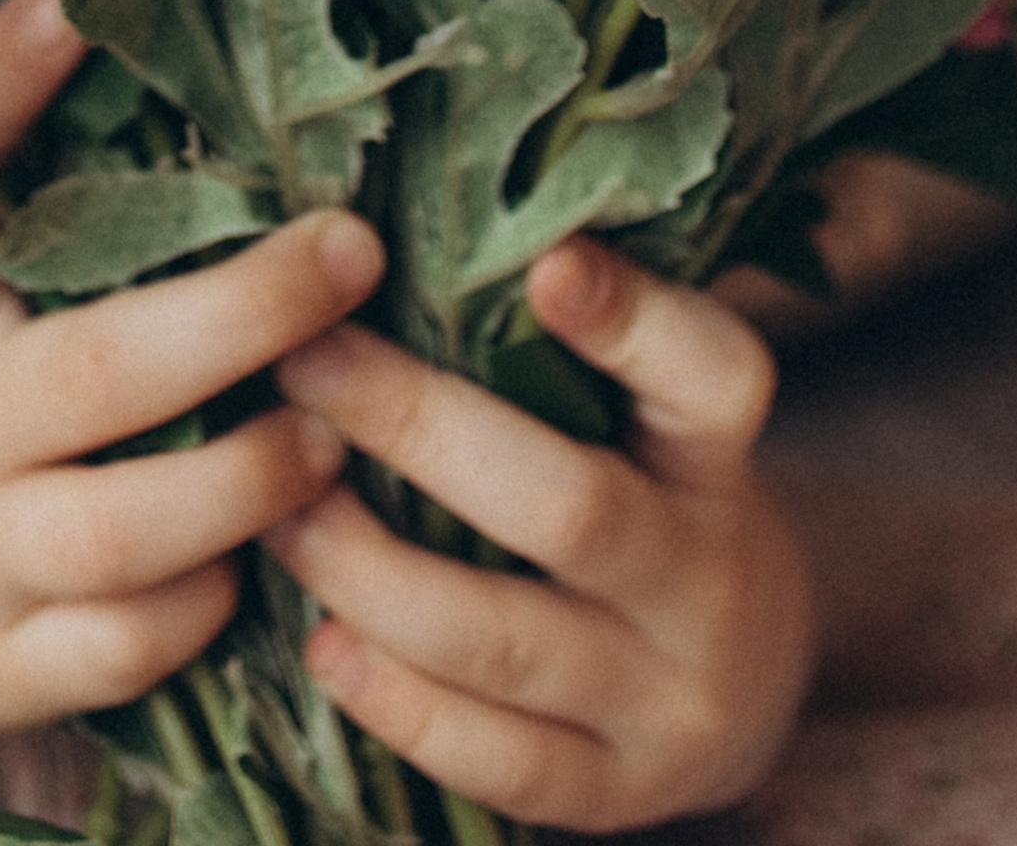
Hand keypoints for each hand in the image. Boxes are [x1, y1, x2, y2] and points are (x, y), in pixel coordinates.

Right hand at [0, 0, 385, 841]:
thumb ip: (5, 187)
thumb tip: (115, 14)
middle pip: (92, 368)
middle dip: (242, 310)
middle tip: (351, 250)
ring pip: (125, 527)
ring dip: (252, 477)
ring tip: (336, 432)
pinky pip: (125, 647)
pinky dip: (202, 606)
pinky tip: (256, 559)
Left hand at [264, 236, 809, 833]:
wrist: (741, 676)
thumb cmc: (643, 486)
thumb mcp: (645, 409)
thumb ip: (554, 339)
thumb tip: (379, 228)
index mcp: (717, 455)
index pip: (712, 376)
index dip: (635, 322)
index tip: (544, 262)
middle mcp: (706, 576)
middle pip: (568, 507)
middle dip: (417, 429)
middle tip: (301, 361)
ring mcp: (666, 699)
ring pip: (506, 641)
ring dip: (371, 570)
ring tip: (275, 504)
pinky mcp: (616, 790)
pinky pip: (498, 759)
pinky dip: (398, 701)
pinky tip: (319, 641)